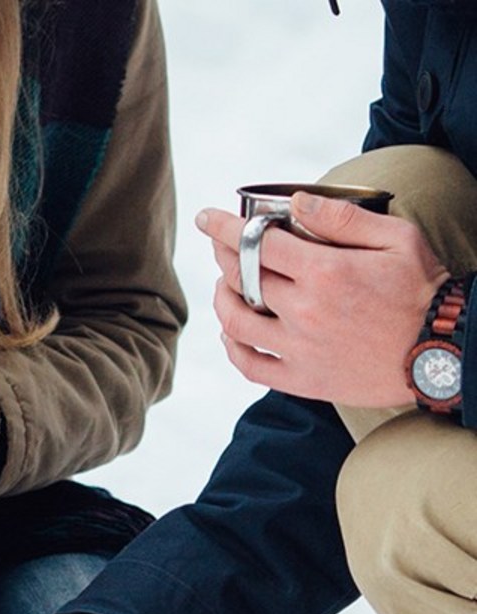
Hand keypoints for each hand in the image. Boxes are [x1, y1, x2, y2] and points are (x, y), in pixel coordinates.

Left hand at [196, 194, 448, 407]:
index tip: (206, 218)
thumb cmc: (422, 289)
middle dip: (224, 255)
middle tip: (221, 243)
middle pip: (243, 278)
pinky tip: (230, 332)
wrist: (439, 350)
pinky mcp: (301, 379)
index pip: (258, 243)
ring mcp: (298, 349)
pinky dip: (232, 347)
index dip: (226, 227)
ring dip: (221, 299)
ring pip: (235, 322)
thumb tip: (296, 202)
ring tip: (224, 283)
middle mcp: (303, 311)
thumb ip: (342, 218)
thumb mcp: (397, 237)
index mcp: (325, 272)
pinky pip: (249, 366)